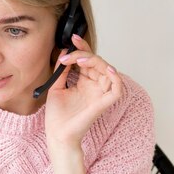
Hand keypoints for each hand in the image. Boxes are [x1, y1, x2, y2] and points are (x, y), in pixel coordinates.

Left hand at [44, 34, 122, 152]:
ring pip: (108, 70)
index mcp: (84, 82)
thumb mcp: (56, 87)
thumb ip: (61, 70)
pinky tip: (107, 69)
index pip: (87, 60)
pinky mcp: (105, 103)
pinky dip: (115, 78)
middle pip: (97, 62)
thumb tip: (64, 51)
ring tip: (79, 59)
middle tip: (70, 53)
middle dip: (84, 53)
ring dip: (95, 61)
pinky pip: (117, 89)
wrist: (57, 134)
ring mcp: (100, 94)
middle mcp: (94, 86)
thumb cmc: (57, 116)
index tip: (72, 38)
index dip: (82, 48)